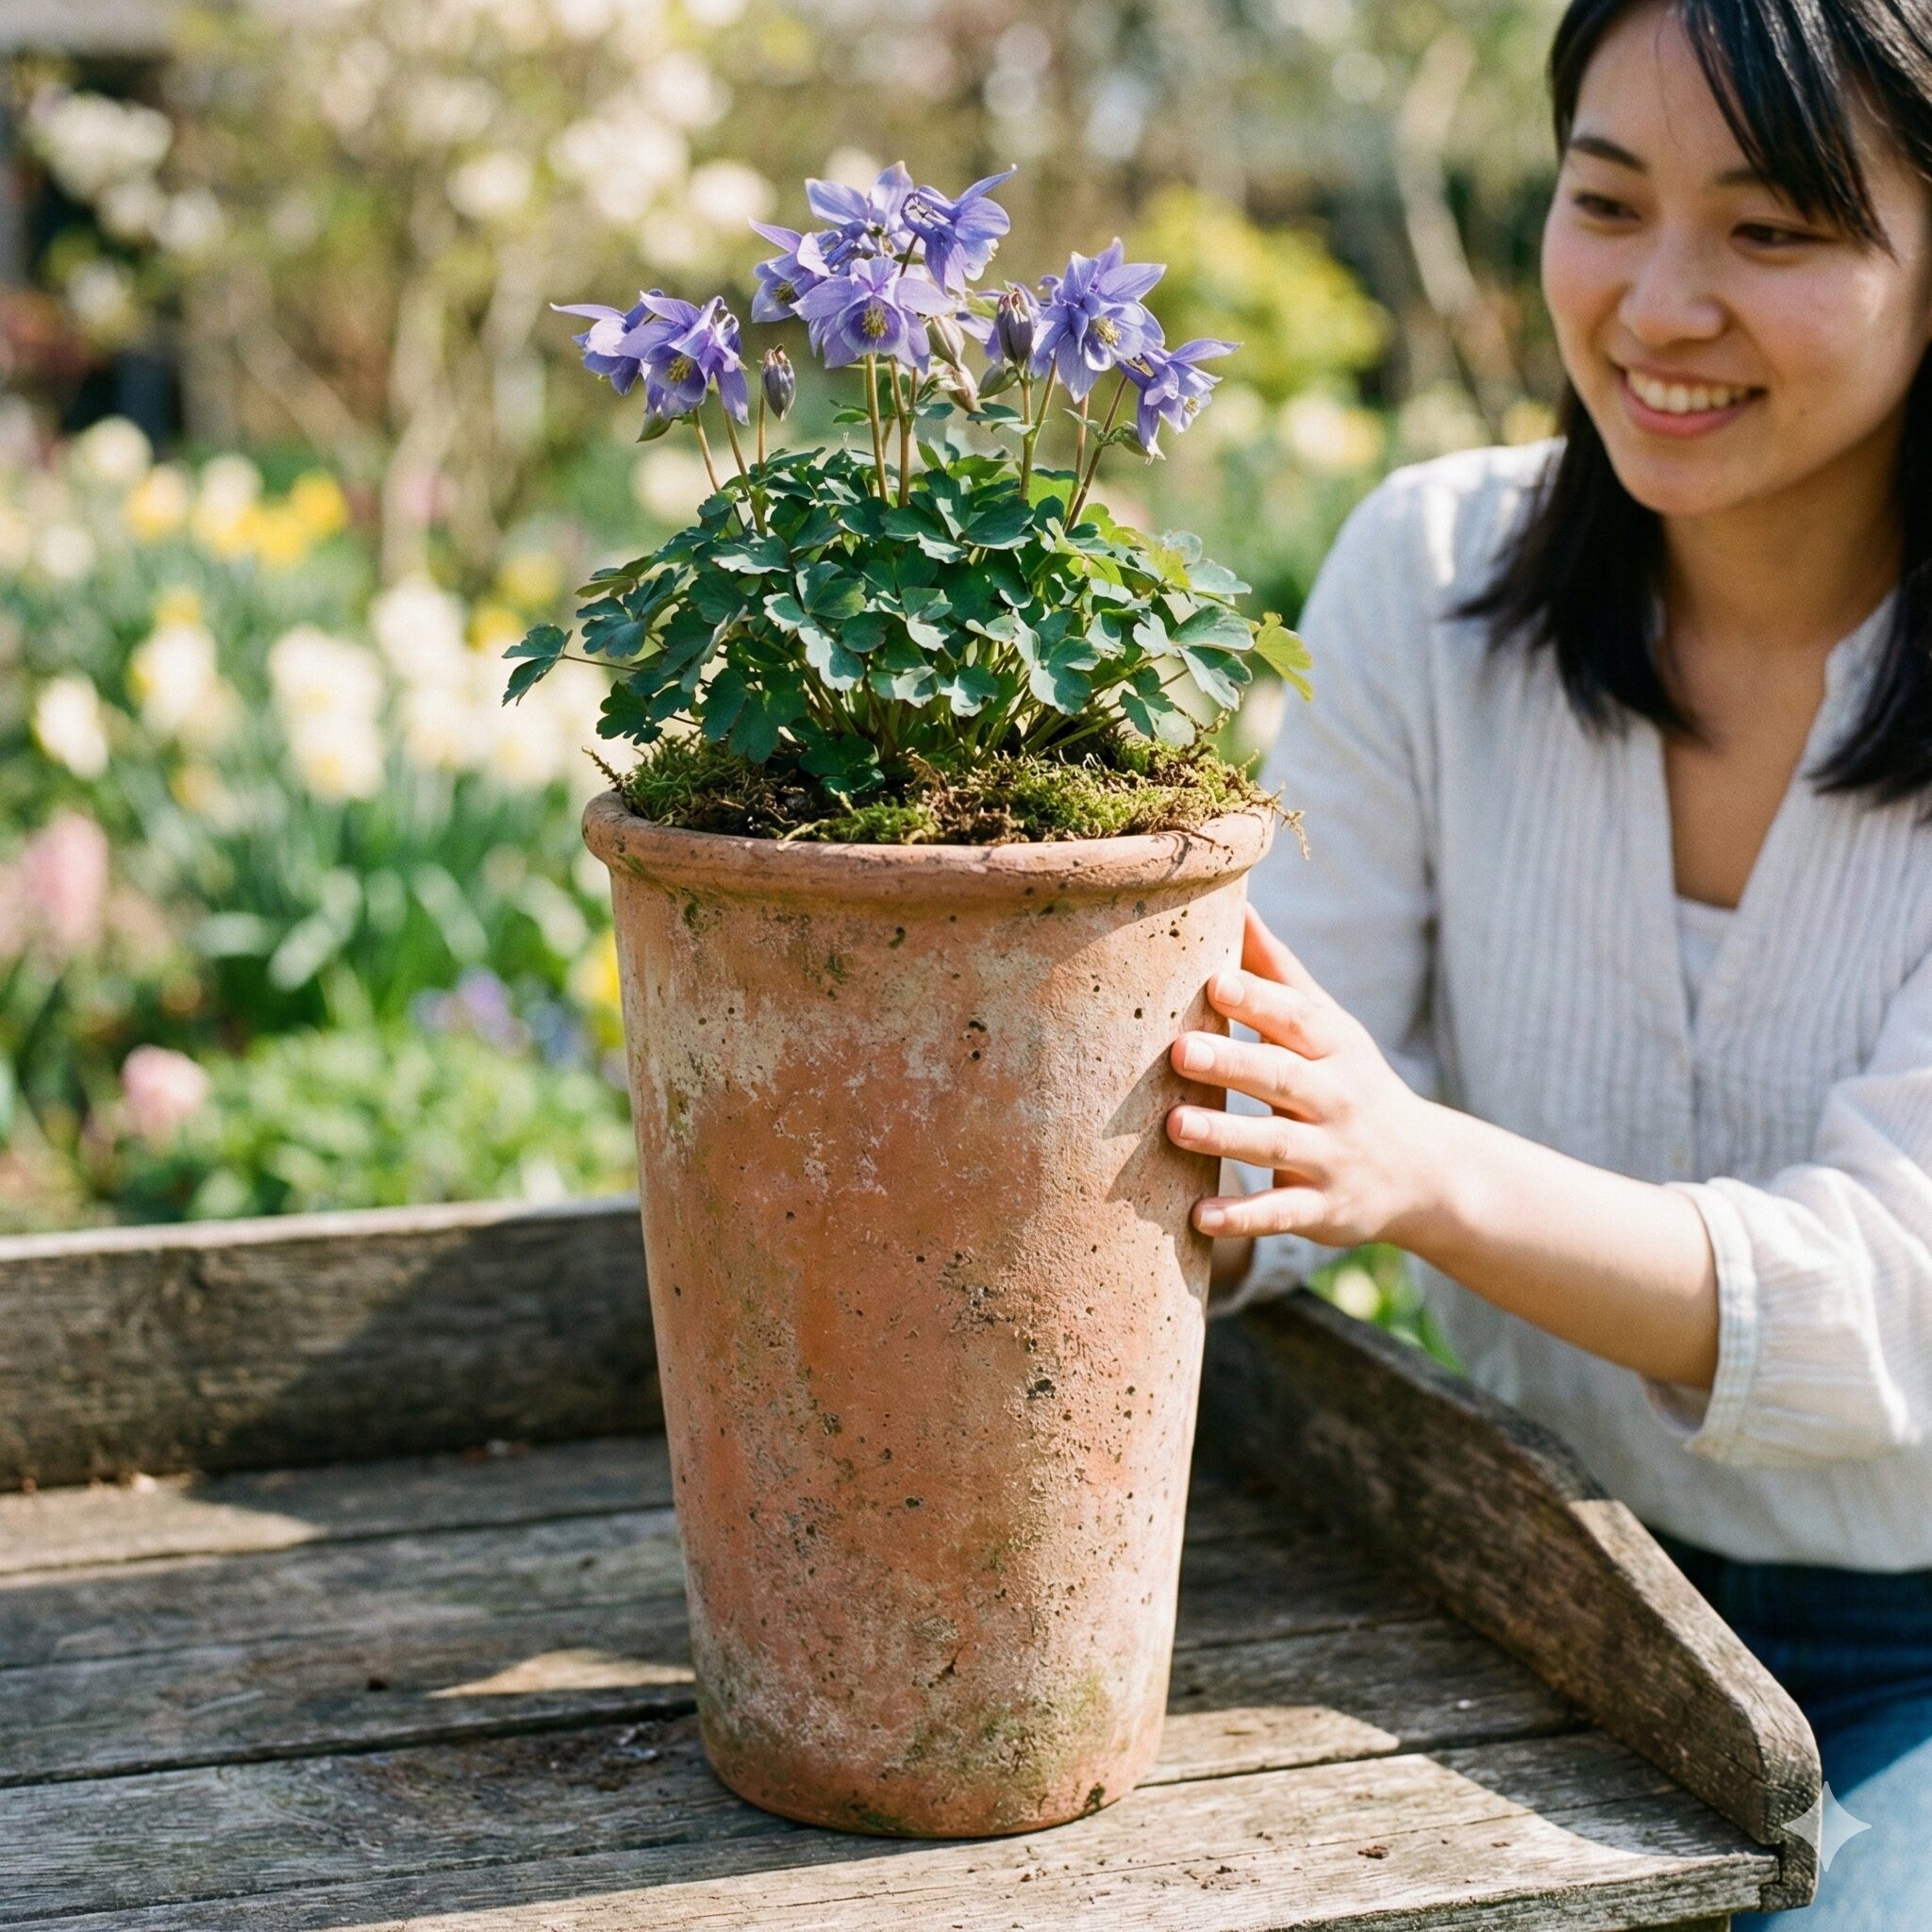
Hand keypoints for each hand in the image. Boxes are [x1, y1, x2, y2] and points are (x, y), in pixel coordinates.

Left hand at [1166, 906, 1444, 1246]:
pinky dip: (1242, 1217)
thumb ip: (1278, 971)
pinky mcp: (1323, 1208)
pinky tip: (1198, 1216)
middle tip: (1178, 1050)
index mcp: (1333, 1047)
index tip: (1214, 978)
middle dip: (1232, 1062)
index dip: (1257, 998)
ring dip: (1225, 1136)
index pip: (1295, 1017)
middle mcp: (1335, 1098)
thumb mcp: (1328, 1026)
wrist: (1425, 1172)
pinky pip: (1281, 1213)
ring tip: (1174, 1125)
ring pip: (1276, 1143)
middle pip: (1282, 1076)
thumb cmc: (1350, 1081)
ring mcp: (1331, 1156)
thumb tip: (1236, 903)